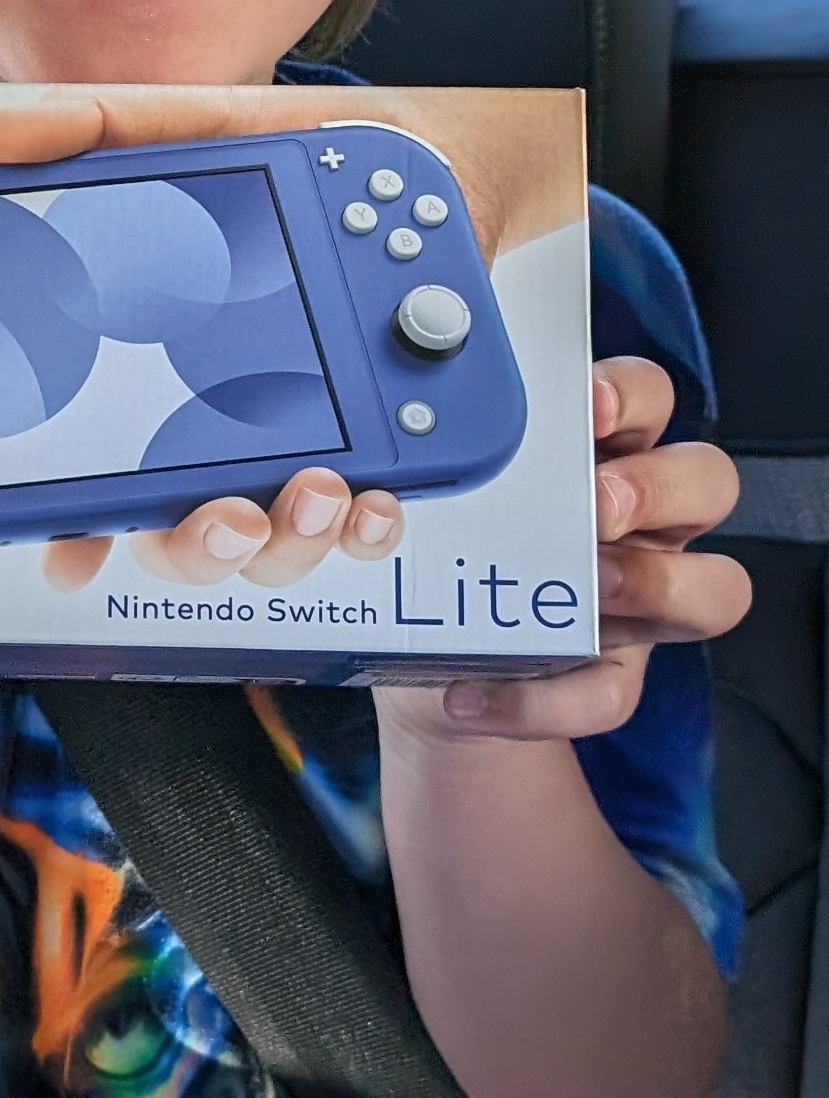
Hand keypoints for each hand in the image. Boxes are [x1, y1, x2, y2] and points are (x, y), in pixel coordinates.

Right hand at [0, 89, 428, 591]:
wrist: (421, 156)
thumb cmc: (300, 162)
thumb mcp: (199, 132)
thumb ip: (105, 133)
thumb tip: (2, 137)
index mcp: (154, 389)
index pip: (97, 485)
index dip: (74, 535)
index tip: (70, 555)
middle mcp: (218, 441)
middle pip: (185, 544)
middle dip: (202, 547)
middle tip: (229, 514)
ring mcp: (295, 457)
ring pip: (273, 551)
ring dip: (289, 542)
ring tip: (320, 491)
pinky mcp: (376, 455)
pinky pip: (362, 527)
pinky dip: (368, 529)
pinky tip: (375, 500)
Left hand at [379, 356, 751, 743]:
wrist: (413, 661)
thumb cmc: (438, 556)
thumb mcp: (429, 507)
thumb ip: (432, 475)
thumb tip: (382, 461)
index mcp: (598, 455)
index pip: (649, 400)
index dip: (629, 394)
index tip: (585, 404)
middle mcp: (640, 522)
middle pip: (707, 480)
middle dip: (658, 486)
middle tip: (596, 503)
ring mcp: (639, 601)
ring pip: (715, 588)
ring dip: (658, 586)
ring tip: (587, 590)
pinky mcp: (611, 675)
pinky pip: (609, 694)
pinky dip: (541, 703)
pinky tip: (471, 696)